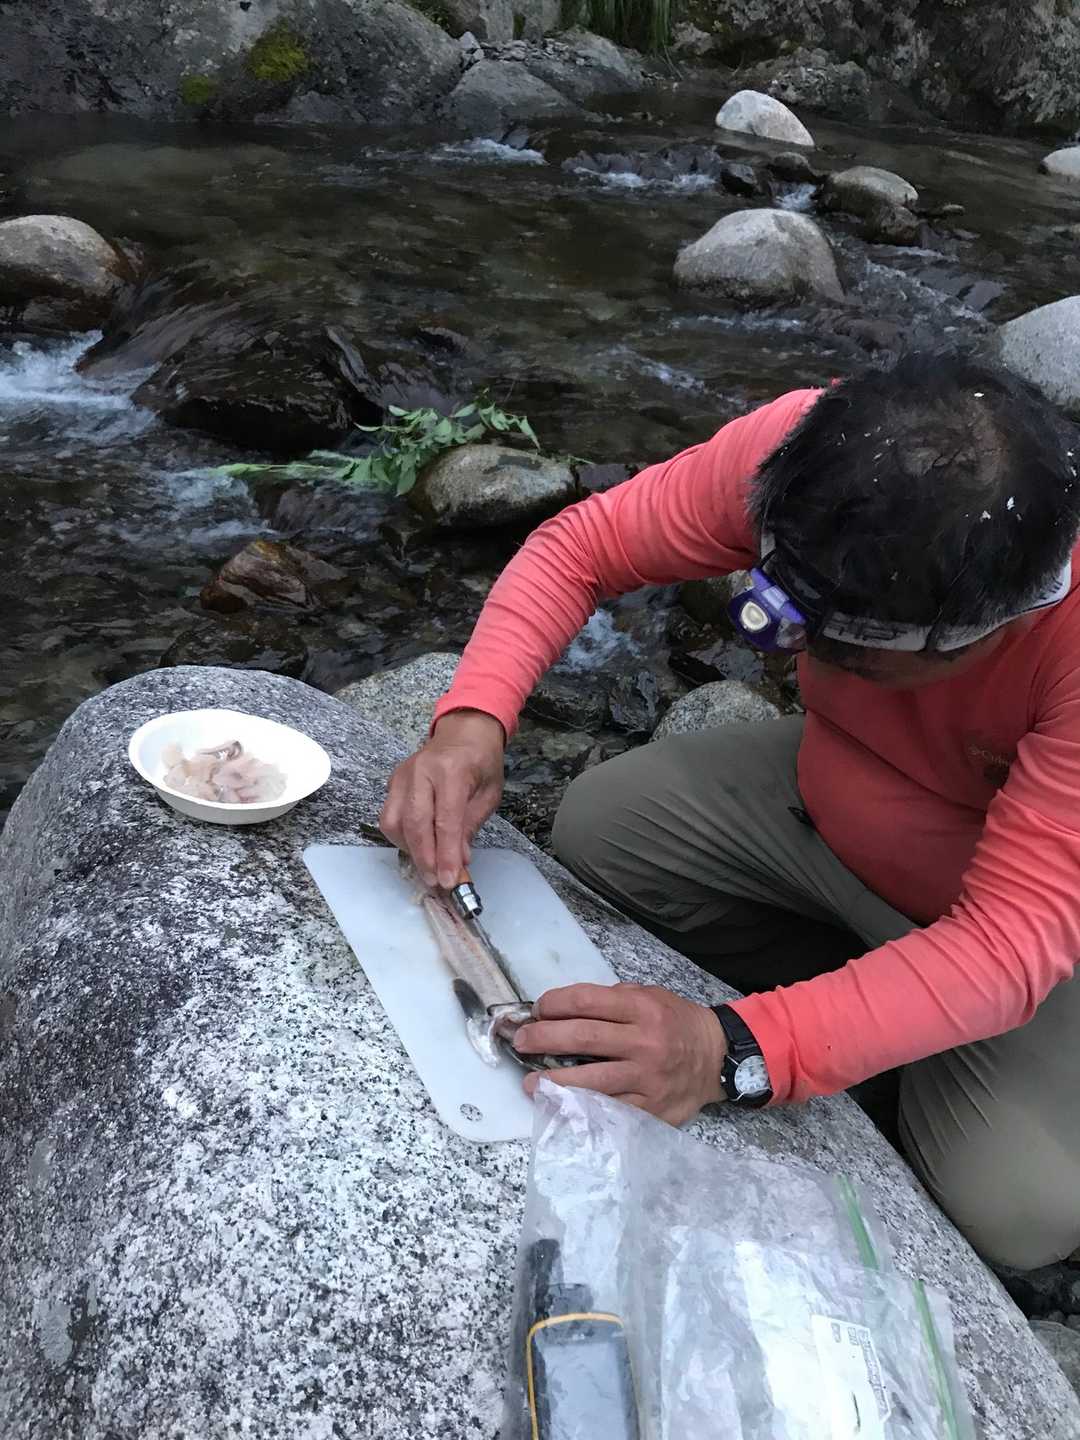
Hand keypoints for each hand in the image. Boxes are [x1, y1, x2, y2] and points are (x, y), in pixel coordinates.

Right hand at [380, 709, 505, 888]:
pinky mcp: (393, 782)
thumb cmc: (481, 762)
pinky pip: (389, 816)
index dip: (446, 855)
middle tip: (435, 883)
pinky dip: (401, 837)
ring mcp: (402, 776)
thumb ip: (470, 826)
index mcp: (452, 770)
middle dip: (425, 859)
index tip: (450, 881)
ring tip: (428, 865)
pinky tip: (418, 846)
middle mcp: (421, 771)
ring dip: (410, 850)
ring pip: (394, 822)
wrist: (464, 731)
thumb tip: (459, 861)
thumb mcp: (489, 794)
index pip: (446, 820)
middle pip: (415, 823)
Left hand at [514, 983, 727, 1126]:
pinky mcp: (650, 1108)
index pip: (586, 1001)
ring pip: (592, 1080)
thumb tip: (562, 1008)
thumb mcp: (650, 996)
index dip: (555, 1003)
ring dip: (554, 1082)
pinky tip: (561, 1109)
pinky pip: (610, 1111)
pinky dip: (582, 1110)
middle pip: (583, 1037)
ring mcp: (647, 1078)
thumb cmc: (676, 1023)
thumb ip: (612, 1000)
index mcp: (641, 1008)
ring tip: (530, 1082)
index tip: (538, 1009)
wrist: (717, 1057)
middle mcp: (644, 1041)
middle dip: (543, 1038)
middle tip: (521, 1041)